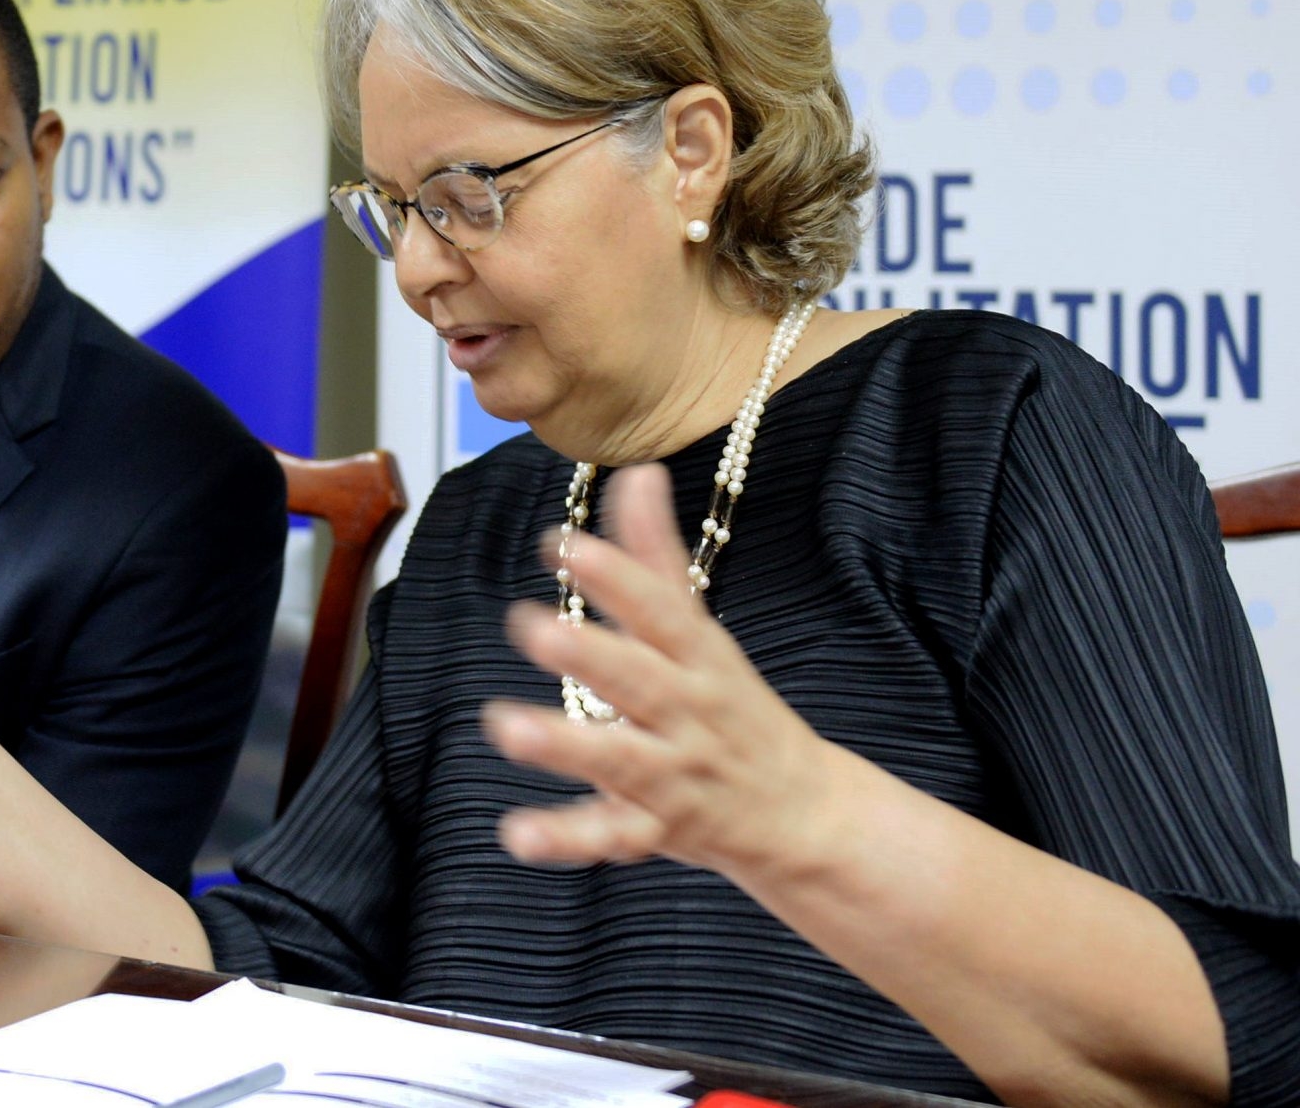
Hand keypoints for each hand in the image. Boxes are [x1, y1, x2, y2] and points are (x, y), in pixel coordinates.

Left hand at [482, 464, 848, 886]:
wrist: (805, 810)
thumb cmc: (733, 706)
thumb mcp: (700, 630)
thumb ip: (656, 557)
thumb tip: (638, 471)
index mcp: (698, 656)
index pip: (659, 608)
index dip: (614, 575)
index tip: (562, 543)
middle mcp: (688, 711)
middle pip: (639, 680)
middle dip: (588, 654)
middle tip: (529, 626)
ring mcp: (675, 773)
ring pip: (619, 758)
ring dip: (563, 743)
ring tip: (503, 726)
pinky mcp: (657, 828)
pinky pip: (610, 835)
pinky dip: (565, 838)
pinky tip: (515, 833)